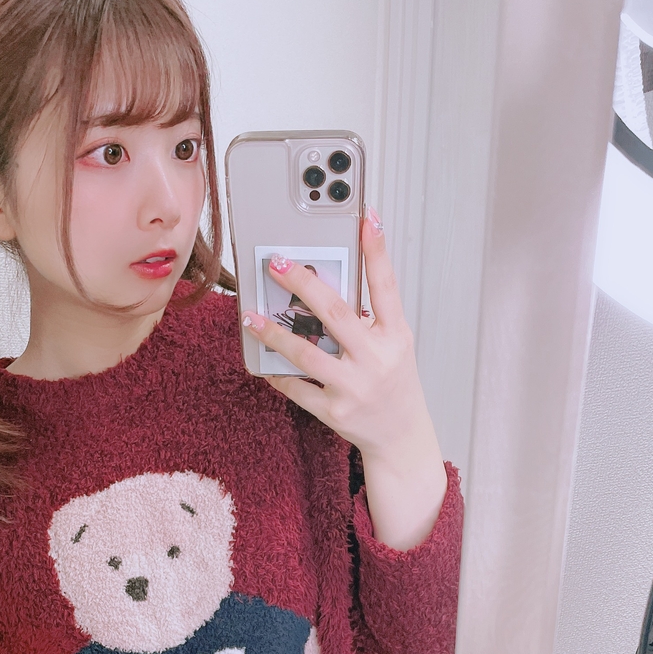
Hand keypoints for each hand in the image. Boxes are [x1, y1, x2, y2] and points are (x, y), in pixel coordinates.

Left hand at [241, 209, 447, 551]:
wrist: (402, 437)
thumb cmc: (393, 383)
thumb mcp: (394, 345)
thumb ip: (369, 317)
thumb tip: (326, 285)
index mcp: (396, 336)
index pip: (387, 286)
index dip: (377, 251)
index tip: (367, 216)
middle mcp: (377, 359)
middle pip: (336, 314)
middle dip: (302, 284)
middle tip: (275, 262)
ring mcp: (355, 387)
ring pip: (307, 353)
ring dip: (274, 333)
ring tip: (251, 315)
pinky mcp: (335, 411)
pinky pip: (297, 388)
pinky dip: (276, 373)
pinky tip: (261, 360)